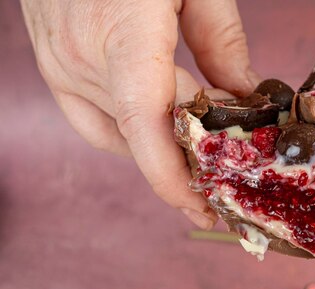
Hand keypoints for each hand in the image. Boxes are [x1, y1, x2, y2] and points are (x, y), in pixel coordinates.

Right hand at [21, 0, 259, 229]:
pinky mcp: (52, 60)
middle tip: (226, 182)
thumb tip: (244, 92)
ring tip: (199, 156)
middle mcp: (79, 59)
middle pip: (140, 138)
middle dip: (185, 165)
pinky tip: (160, 127)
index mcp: (122, 37)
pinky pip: (92, 116)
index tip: (205, 207)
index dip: (174, 178)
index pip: (147, 127)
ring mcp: (58, 62)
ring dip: (157, 150)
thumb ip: (221, 39)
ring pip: (114, 135)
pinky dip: (130, 130)